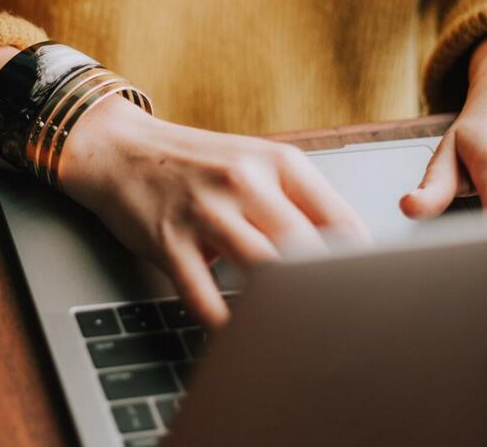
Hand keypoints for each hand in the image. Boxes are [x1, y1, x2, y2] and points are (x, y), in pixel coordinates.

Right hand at [60, 97, 369, 328]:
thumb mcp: (253, 163)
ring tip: (294, 336)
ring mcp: (205, 212)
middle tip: (338, 324)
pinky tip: (238, 336)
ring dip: (280, 309)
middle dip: (325, 292)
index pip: (340, 220)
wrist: (119, 150)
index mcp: (278, 162)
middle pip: (306, 250)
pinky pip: (204, 296)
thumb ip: (297, 201)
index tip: (367, 295)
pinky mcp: (169, 241)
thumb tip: (349, 254)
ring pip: (263, 272)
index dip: (360, 265)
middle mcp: (244, 182)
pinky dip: (224, 324)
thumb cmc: (194, 164)